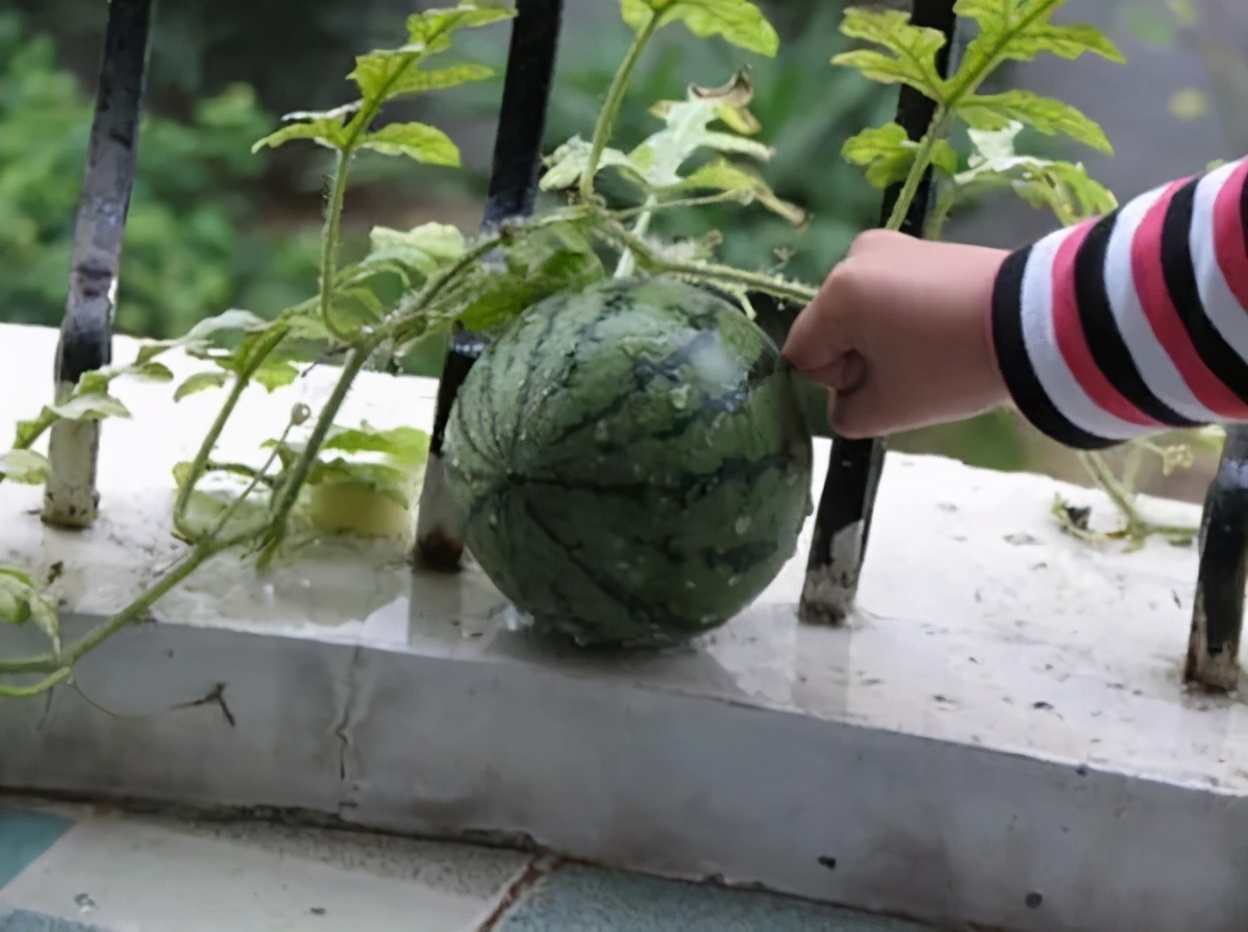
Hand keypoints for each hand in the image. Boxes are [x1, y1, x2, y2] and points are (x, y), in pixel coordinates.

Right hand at [783, 229, 1010, 437]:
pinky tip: (944, 330)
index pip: (802, 354)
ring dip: (884, 340)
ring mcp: (892, 244)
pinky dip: (906, 318)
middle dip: (860, 358)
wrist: (1039, 322)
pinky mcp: (922, 245)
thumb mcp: (890, 409)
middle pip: (831, 329)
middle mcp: (854, 256)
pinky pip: (890, 294)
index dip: (836, 383)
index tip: (885, 383)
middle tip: (913, 371)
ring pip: (861, 313)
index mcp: (837, 292)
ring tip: (934, 350)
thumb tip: (846, 400)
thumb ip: (846, 415)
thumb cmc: (952, 365)